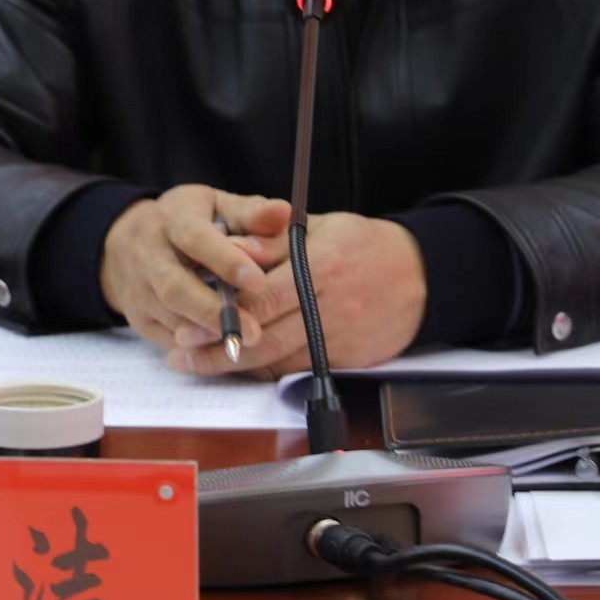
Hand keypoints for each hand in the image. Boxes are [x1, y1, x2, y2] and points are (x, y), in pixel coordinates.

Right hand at [98, 185, 291, 351]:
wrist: (127, 243)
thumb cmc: (189, 221)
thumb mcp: (218, 207)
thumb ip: (251, 214)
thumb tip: (284, 212)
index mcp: (173, 219)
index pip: (196, 238)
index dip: (226, 261)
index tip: (260, 282)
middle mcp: (149, 254)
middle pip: (176, 287)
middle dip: (215, 312)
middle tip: (255, 333)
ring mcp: (139, 290)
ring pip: (172, 319)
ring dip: (209, 337)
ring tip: (245, 347)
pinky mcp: (140, 320)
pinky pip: (169, 340)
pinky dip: (199, 351)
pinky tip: (227, 355)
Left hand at [169, 211, 425, 379]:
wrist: (419, 278)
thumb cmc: (363, 246)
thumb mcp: (319, 229)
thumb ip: (273, 242)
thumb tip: (230, 251)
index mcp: (320, 267)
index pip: (263, 296)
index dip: (222, 314)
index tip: (188, 321)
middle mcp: (328, 306)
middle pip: (264, 337)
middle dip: (217, 349)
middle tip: (180, 352)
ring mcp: (336, 337)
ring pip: (276, 360)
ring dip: (233, 365)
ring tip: (196, 363)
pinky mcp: (341, 359)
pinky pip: (293, 369)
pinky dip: (262, 370)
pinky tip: (236, 366)